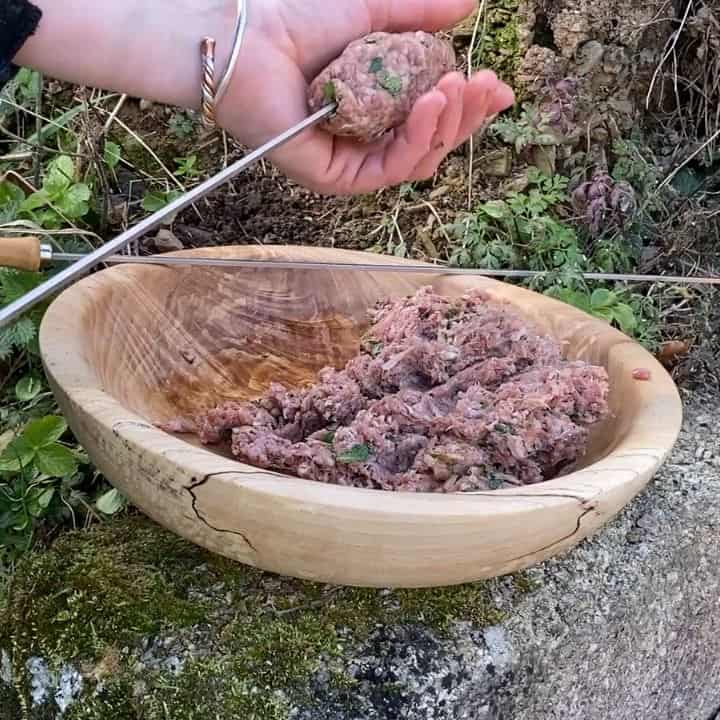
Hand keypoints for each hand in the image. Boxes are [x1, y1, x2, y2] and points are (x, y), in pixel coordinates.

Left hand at [217, 0, 514, 194]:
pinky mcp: (334, 177)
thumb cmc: (297, 17)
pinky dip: (416, 138)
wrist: (245, 35)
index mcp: (377, 105)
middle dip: (465, 116)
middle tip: (484, 85)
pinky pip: (387, 169)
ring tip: (458, 87)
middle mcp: (366, 137)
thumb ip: (419, 13)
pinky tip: (431, 104)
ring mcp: (350, 160)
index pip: (432, 118)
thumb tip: (468, 5)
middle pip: (431, 143)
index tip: (495, 85)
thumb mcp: (374, 8)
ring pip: (416, 160)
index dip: (467, 105)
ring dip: (446, 125)